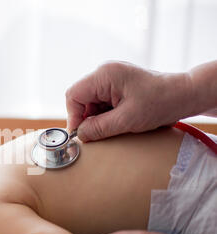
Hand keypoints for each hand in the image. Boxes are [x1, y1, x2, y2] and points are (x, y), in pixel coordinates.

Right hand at [65, 61, 195, 141]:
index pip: (74, 95)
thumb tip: (79, 135)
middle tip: (97, 133)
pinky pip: (101, 102)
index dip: (74, 116)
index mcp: (104, 75)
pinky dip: (104, 115)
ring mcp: (110, 79)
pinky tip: (118, 121)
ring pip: (90, 102)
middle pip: (80, 98)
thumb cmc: (160, 103)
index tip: (81, 134)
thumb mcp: (127, 120)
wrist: (184, 95)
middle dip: (86, 118)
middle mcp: (104, 73)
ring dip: (96, 118)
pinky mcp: (116, 86)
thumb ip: (99, 128)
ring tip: (114, 126)